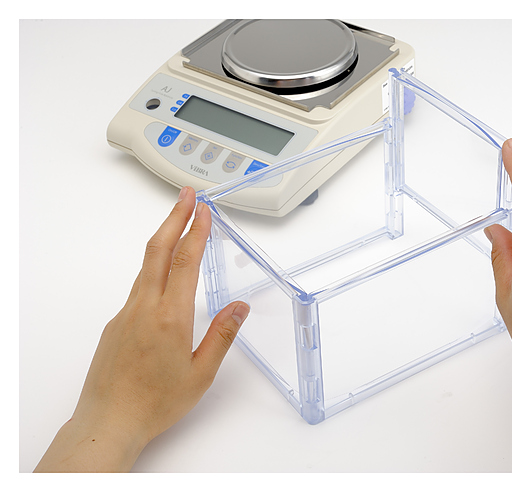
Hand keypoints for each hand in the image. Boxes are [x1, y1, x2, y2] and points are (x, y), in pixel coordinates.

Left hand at [35, 187, 249, 471]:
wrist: (108, 422)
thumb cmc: (154, 403)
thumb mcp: (200, 373)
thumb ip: (221, 336)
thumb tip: (240, 308)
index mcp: (169, 317)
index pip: (184, 261)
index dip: (195, 230)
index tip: (204, 209)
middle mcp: (144, 308)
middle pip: (158, 250)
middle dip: (174, 217)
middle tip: (186, 195)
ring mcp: (126, 314)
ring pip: (146, 266)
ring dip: (163, 239)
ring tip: (178, 223)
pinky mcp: (116, 324)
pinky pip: (138, 287)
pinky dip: (153, 268)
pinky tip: (164, 276)